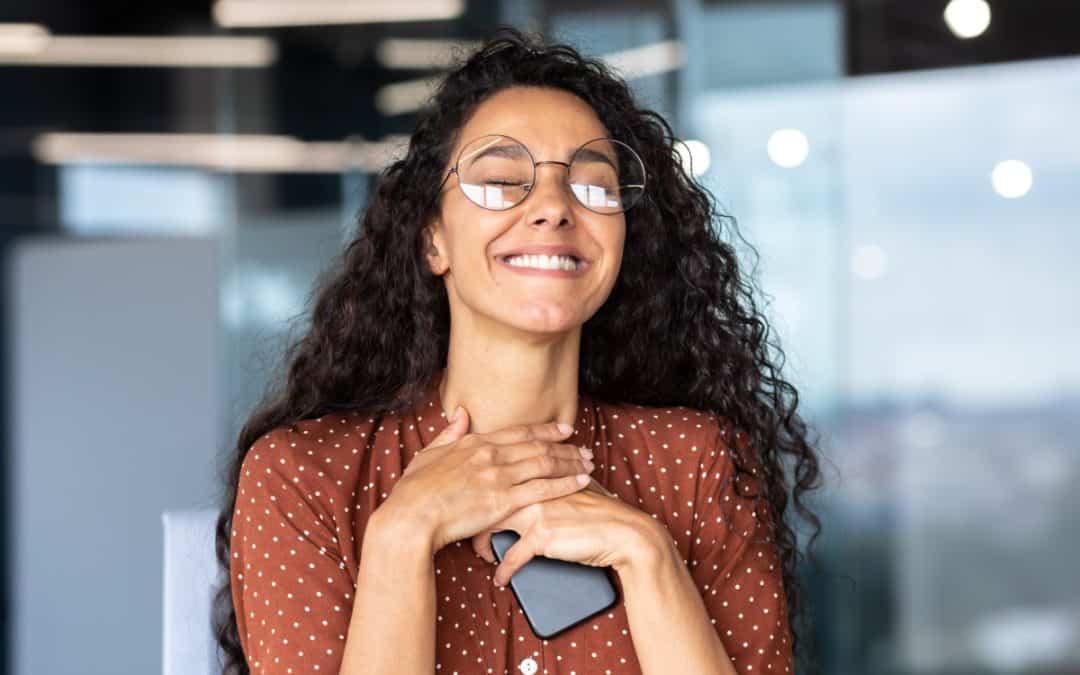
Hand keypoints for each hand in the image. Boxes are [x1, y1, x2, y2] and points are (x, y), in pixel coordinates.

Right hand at [385, 405, 594, 553]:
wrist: (410, 517)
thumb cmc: (414, 491)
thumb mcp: (429, 454)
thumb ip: (449, 434)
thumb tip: (461, 414)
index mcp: (474, 442)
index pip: (519, 432)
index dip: (545, 430)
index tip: (564, 429)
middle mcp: (491, 454)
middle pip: (538, 446)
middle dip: (566, 447)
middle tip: (585, 449)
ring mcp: (498, 476)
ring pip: (545, 464)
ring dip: (571, 463)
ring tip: (589, 464)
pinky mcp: (503, 501)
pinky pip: (542, 489)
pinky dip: (565, 483)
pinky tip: (581, 482)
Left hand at [471, 473, 661, 584]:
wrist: (624, 532)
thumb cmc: (601, 513)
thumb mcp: (573, 487)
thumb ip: (551, 481)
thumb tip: (535, 484)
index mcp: (539, 473)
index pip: (499, 478)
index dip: (483, 494)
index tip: (477, 508)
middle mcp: (533, 488)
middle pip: (488, 500)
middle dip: (475, 519)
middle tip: (472, 533)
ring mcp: (536, 512)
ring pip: (491, 527)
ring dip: (482, 545)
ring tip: (482, 555)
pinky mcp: (542, 536)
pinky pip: (511, 558)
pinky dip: (503, 572)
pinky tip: (501, 579)